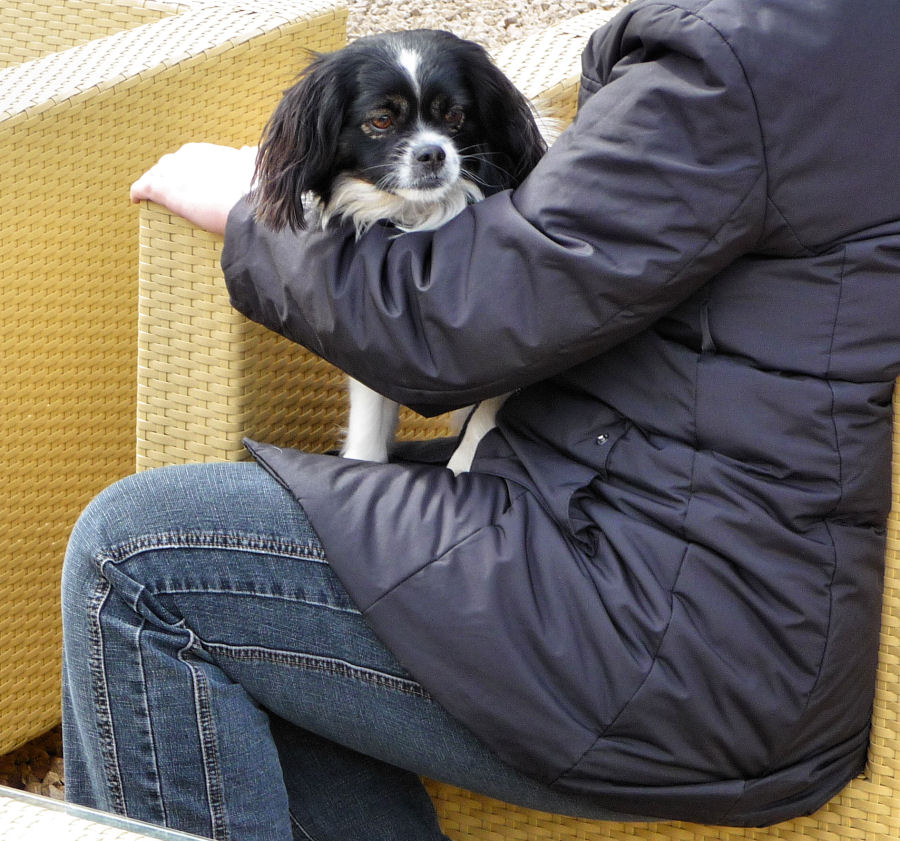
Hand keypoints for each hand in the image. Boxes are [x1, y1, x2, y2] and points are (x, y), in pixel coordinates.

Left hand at [130, 143, 257, 234]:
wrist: (244, 206)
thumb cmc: (252, 191)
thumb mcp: (255, 166)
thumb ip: (251, 157)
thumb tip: (248, 150)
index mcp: (205, 151)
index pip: (188, 157)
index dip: (187, 169)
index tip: (191, 180)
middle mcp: (185, 156)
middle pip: (169, 163)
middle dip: (169, 174)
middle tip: (173, 190)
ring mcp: (172, 171)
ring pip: (155, 174)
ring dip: (153, 182)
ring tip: (153, 195)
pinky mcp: (162, 189)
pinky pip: (142, 187)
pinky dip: (137, 192)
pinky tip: (136, 200)